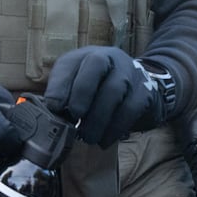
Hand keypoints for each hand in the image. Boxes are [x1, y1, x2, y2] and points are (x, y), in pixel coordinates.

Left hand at [43, 46, 166, 147]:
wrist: (139, 89)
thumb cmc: (100, 90)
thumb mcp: (79, 86)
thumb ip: (64, 94)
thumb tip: (51, 113)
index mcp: (87, 56)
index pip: (71, 63)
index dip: (60, 86)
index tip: (54, 109)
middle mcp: (110, 57)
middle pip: (96, 66)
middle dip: (81, 96)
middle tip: (73, 123)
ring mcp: (130, 72)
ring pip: (114, 90)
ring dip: (98, 118)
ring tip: (88, 138)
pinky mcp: (145, 91)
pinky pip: (130, 109)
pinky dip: (115, 128)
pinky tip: (105, 140)